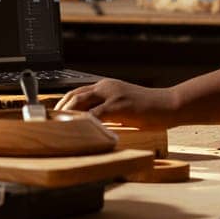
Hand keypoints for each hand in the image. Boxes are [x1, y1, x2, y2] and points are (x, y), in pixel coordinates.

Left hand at [55, 79, 179, 127]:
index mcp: (106, 86)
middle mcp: (106, 87)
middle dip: (60, 109)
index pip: (78, 92)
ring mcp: (112, 94)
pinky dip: (85, 122)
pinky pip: (96, 114)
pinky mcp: (119, 105)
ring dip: (67, 114)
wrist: (169, 105)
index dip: (64, 104)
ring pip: (80, 101)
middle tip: (50, 123)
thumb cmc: (149, 109)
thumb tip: (93, 125)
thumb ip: (108, 112)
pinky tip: (79, 131)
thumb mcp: (123, 108)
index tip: (54, 116)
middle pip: (74, 95)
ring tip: (58, 127)